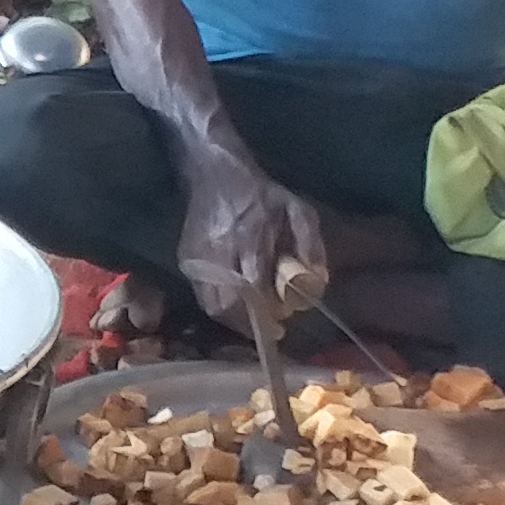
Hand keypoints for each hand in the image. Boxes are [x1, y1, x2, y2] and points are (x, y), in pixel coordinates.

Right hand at [176, 157, 330, 327]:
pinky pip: (201, 293)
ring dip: (231, 320)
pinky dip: (217, 306)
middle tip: (266, 330)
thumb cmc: (262, 193)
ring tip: (251, 322)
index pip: (253, 288)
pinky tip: (235, 305)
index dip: (265, 314)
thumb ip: (310, 245)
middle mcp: (219, 251)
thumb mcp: (298, 210)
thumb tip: (317, 282)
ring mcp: (199, 257)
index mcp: (250, 239)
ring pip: (210, 303)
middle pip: (226, 304)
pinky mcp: (186, 258)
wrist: (215, 174)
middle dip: (246, 325)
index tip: (280, 326)